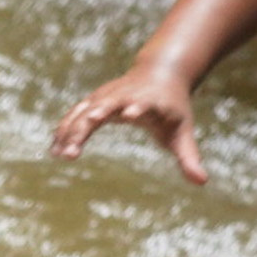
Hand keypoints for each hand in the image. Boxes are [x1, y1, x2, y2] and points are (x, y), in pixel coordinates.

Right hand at [51, 62, 210, 186]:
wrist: (160, 74)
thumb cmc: (172, 108)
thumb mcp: (182, 133)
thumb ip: (189, 158)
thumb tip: (202, 183)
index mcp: (149, 101)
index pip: (143, 102)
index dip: (137, 107)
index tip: (129, 114)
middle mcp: (124, 95)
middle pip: (103, 107)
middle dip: (87, 126)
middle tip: (73, 152)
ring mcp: (106, 96)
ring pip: (83, 111)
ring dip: (70, 131)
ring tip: (60, 155)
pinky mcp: (95, 100)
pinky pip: (76, 115)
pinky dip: (65, 130)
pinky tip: (55, 150)